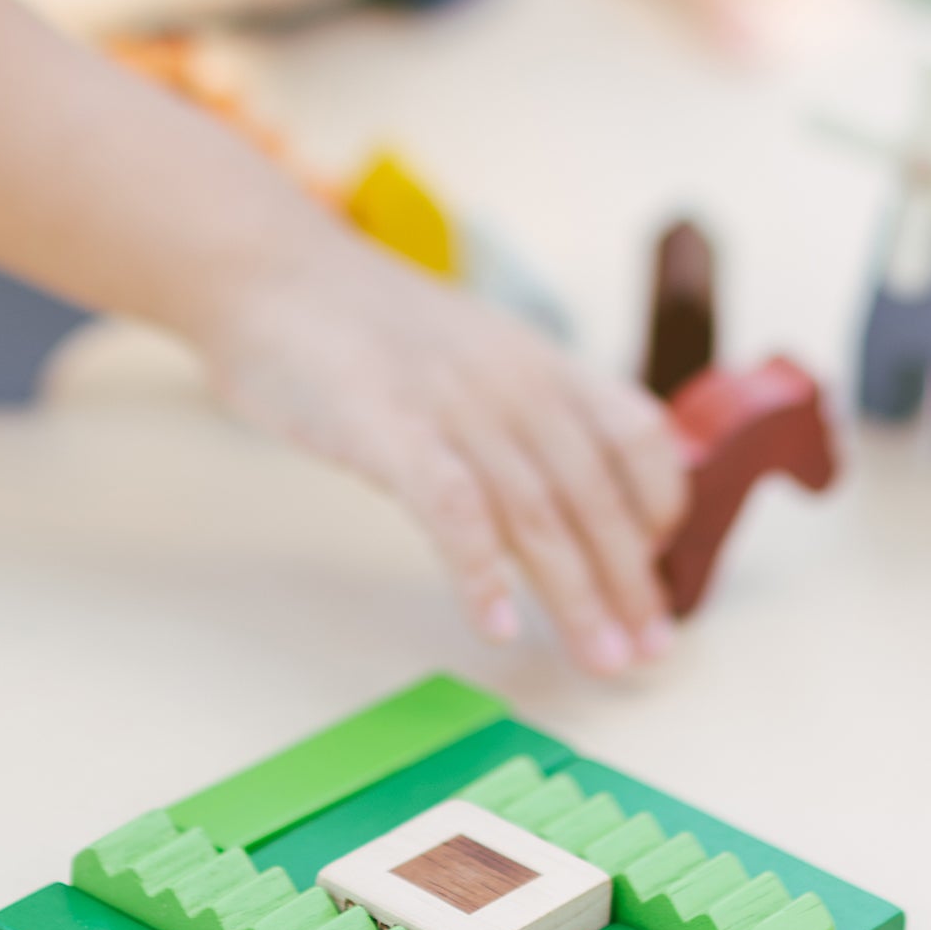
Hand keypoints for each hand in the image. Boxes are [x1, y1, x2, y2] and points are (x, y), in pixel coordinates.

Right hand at [195, 215, 688, 676]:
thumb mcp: (472, 349)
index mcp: (541, 362)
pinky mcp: (389, 433)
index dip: (660, 506)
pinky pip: (452, 513)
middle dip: (630, 579)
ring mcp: (454, 407)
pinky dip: (480, 573)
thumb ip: (523, 409)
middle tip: (647, 649)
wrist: (270, 272)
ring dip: (574, 594)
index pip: (636, 434)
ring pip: (537, 513)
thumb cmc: (365, 326)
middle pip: (594, 493)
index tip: (660, 572)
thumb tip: (569, 489)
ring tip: (597, 657)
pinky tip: (495, 625)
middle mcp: (513, 383)